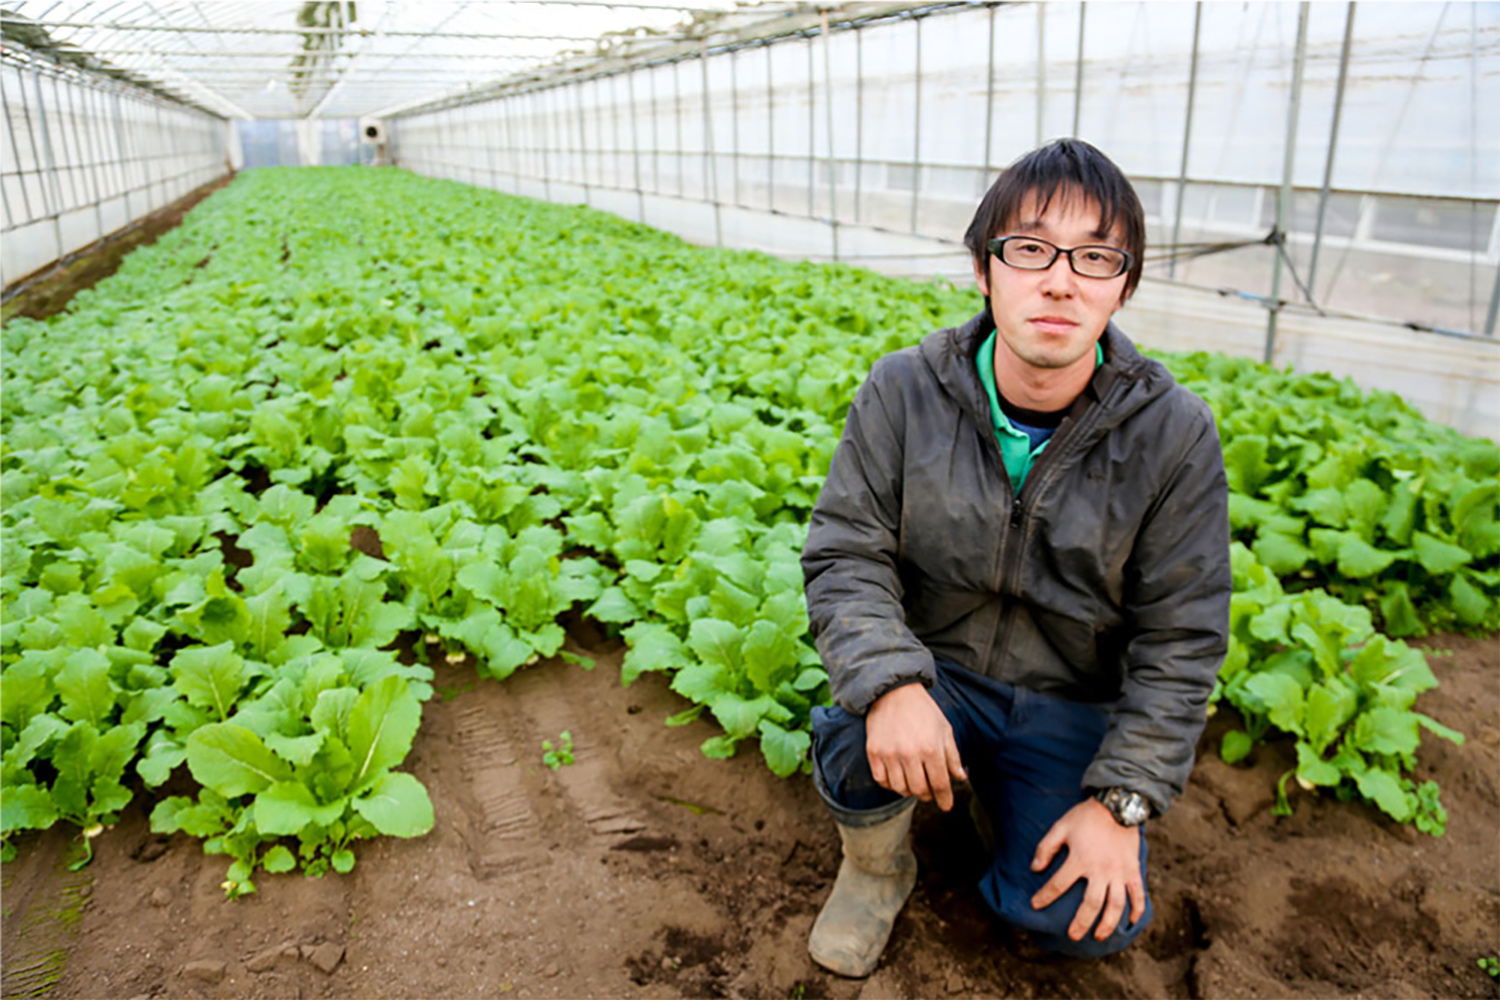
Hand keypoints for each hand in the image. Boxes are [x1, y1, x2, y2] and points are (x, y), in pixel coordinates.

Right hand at [864, 683, 966, 810]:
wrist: (894, 691)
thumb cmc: (923, 710)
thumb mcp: (944, 730)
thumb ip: (953, 756)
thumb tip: (961, 778)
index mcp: (931, 749)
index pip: (940, 784)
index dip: (944, 798)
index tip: (946, 806)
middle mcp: (910, 754)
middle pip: (920, 790)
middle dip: (927, 795)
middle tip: (929, 792)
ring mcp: (890, 754)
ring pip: (900, 789)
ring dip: (909, 791)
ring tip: (914, 783)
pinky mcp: (874, 752)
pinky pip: (882, 781)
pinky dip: (891, 784)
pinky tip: (897, 777)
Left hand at [1029, 798, 1145, 941]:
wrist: (1118, 805)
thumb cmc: (1086, 816)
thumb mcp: (1061, 827)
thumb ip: (1046, 847)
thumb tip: (1035, 868)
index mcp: (1080, 859)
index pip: (1058, 884)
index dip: (1045, 897)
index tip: (1035, 905)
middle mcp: (1101, 869)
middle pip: (1091, 904)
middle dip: (1081, 922)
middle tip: (1073, 935)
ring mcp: (1119, 872)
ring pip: (1115, 905)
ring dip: (1108, 923)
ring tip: (1099, 935)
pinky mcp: (1133, 870)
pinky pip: (1138, 894)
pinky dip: (1136, 910)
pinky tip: (1131, 922)